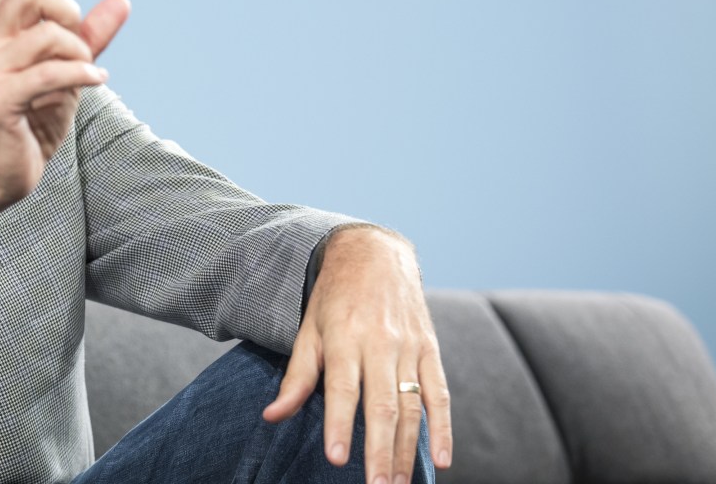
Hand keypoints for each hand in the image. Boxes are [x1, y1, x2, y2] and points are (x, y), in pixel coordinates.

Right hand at [0, 0, 128, 258]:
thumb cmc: (31, 119)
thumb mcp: (67, 71)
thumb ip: (90, 36)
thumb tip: (121, 0)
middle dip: (67, 8)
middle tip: (81, 41)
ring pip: (46, 35)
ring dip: (79, 51)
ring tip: (88, 72)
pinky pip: (50, 73)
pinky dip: (82, 74)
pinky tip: (97, 82)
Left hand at [262, 225, 452, 483]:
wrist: (376, 254)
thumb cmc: (335, 297)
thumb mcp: (309, 329)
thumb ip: (297, 376)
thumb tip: (272, 416)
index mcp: (345, 337)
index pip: (343, 387)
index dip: (340, 424)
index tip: (337, 458)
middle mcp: (380, 342)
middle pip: (382, 404)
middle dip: (379, 450)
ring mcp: (409, 346)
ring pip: (411, 405)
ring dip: (407, 448)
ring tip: (399, 483)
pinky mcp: (430, 349)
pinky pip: (440, 392)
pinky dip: (444, 427)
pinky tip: (441, 459)